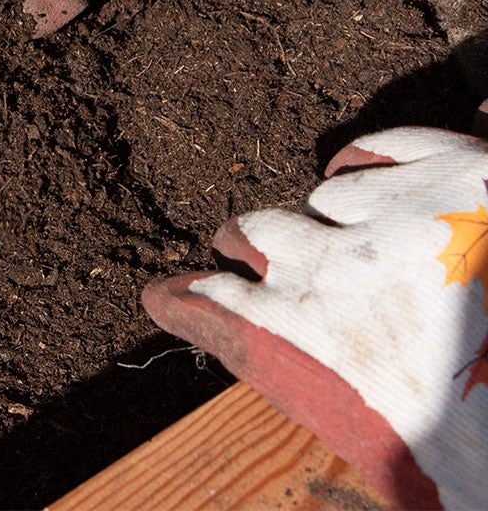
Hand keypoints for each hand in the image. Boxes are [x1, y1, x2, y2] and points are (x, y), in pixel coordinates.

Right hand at [144, 127, 487, 510]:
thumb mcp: (414, 469)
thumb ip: (348, 434)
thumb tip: (307, 437)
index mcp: (319, 344)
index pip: (217, 312)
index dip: (181, 303)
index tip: (161, 297)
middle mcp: (341, 266)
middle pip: (254, 233)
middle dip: (239, 245)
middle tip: (234, 251)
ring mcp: (399, 209)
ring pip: (322, 193)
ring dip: (318, 216)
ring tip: (328, 229)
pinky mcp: (455, 168)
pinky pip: (377, 149)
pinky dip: (360, 165)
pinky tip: (358, 177)